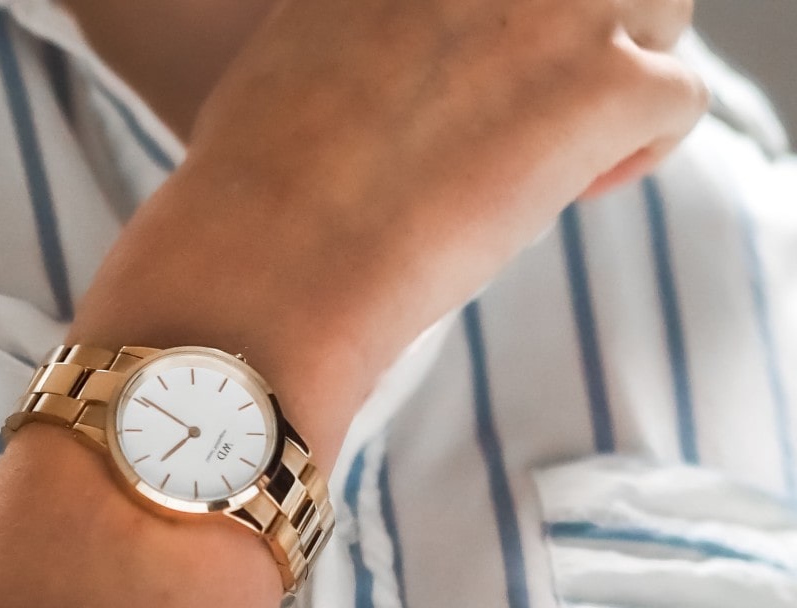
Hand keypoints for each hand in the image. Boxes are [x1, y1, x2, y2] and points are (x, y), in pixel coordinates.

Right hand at [187, 0, 704, 319]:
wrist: (272, 259)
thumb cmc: (255, 187)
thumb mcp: (293, 57)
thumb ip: (366, 34)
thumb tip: (392, 65)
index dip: (510, 24)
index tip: (480, 79)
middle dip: (576, 36)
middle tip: (526, 111)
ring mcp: (553, 9)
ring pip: (655, 10)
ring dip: (618, 79)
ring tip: (556, 153)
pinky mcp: (602, 84)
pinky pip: (676, 96)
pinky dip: (636, 151)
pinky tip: (573, 190)